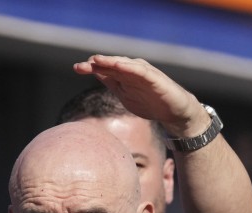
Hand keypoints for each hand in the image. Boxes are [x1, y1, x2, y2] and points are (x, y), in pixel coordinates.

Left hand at [73, 55, 208, 137]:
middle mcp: (133, 70)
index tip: (77, 68)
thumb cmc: (151, 103)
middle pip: (111, 65)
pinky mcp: (155, 78)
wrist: (175, 113)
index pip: (105, 69)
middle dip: (96, 64)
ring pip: (124, 65)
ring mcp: (144, 73)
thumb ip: (113, 84)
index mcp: (124, 76)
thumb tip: (95, 74)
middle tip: (80, 66)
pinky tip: (118, 66)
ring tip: (96, 60)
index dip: (91, 68)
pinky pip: (140, 71)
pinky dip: (129, 67)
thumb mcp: (126, 96)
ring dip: (110, 62)